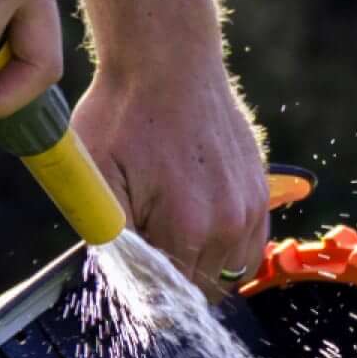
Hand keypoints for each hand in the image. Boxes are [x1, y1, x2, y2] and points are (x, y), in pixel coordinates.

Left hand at [69, 47, 274, 291]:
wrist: (167, 59)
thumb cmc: (124, 113)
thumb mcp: (96, 175)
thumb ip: (109, 236)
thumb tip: (121, 275)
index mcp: (186, 227)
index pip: (169, 297)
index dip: (146, 292)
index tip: (132, 270)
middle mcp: (228, 223)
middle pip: (201, 289)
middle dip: (172, 277)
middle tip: (146, 243)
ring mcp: (250, 206)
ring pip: (232, 272)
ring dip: (203, 267)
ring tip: (172, 235)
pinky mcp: (260, 189)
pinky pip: (251, 243)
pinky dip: (228, 246)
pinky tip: (200, 225)